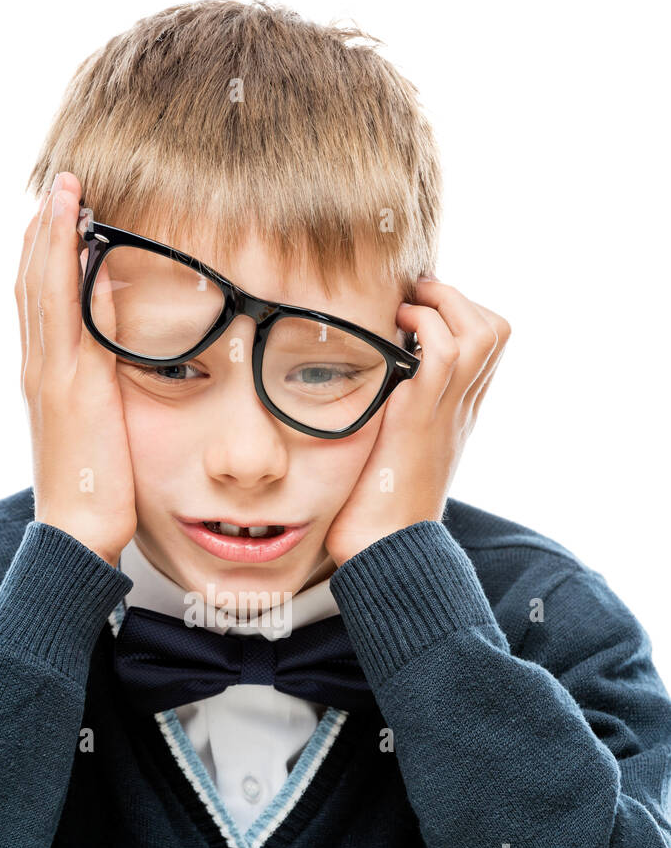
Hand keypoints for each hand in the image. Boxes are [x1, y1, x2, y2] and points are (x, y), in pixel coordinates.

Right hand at [16, 171, 136, 565]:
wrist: (77, 532)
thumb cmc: (94, 491)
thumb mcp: (99, 428)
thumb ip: (100, 388)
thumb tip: (117, 352)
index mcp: (46, 376)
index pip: (38, 300)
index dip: (44, 252)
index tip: (58, 212)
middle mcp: (40, 368)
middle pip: (32, 282)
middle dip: (44, 229)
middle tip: (61, 182)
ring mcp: (52, 375)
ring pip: (43, 289)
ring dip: (54, 235)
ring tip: (66, 191)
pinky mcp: (73, 388)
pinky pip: (70, 319)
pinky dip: (71, 275)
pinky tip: (86, 242)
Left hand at [324, 278, 509, 565]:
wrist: (385, 550)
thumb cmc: (375, 512)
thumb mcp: (387, 452)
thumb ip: (386, 418)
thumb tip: (352, 392)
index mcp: (457, 415)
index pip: (487, 345)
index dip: (459, 314)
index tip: (418, 309)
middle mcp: (461, 409)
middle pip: (495, 330)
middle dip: (455, 297)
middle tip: (413, 297)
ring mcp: (448, 412)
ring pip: (482, 330)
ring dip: (443, 303)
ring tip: (406, 307)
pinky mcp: (422, 418)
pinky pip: (444, 351)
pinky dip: (424, 326)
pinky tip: (392, 332)